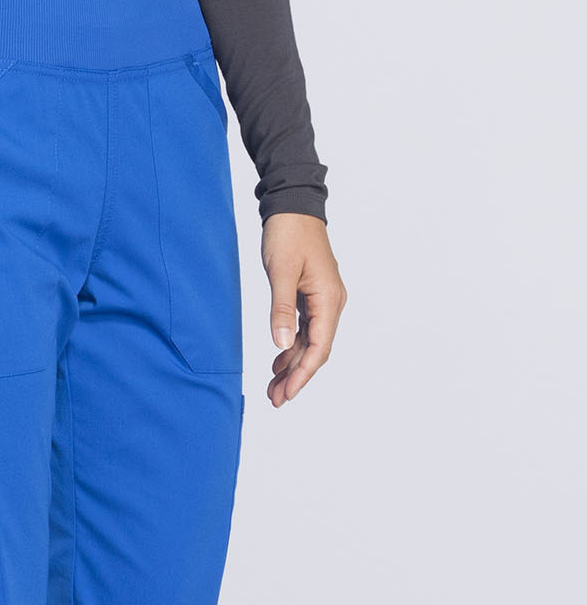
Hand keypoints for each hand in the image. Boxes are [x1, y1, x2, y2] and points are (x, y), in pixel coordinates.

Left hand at [261, 215, 346, 407]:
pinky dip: (291, 348)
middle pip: (316, 351)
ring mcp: (323, 300)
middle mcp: (331, 303)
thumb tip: (281, 346)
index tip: (286, 394)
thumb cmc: (288, 234)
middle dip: (296, 377)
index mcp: (329, 299)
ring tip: (273, 388)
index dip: (303, 374)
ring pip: (309, 343)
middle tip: (275, 400)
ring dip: (292, 366)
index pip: (319, 348)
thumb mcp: (281, 272)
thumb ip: (281, 310)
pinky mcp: (312, 296)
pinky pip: (304, 330)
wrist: (293, 205)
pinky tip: (278, 364)